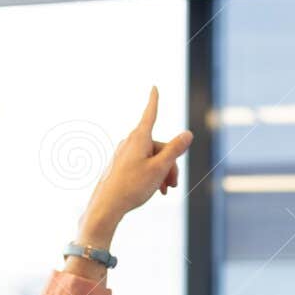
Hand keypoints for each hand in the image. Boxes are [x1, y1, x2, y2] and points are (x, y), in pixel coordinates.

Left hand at [75, 87, 192, 250]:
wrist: (106, 206)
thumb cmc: (132, 186)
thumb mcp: (159, 168)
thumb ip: (175, 149)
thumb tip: (188, 133)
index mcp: (139, 138)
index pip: (150, 114)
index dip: (154, 101)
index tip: (154, 87)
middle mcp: (130, 143)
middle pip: (159, 146)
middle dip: (171, 163)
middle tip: (174, 185)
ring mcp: (124, 154)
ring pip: (152, 158)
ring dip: (163, 172)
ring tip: (166, 190)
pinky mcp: (121, 166)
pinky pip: (142, 165)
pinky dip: (152, 175)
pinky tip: (157, 191)